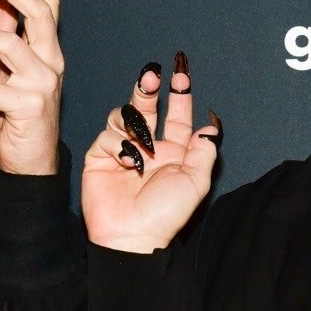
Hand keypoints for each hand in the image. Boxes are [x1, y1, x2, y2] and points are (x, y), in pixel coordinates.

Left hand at [0, 0, 63, 176]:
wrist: (28, 163)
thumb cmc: (15, 116)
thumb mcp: (5, 70)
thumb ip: (5, 36)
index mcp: (47, 49)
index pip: (51, 3)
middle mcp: (51, 61)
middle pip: (40, 15)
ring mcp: (42, 85)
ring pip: (12, 47)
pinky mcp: (27, 108)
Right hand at [81, 54, 219, 253]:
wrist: (133, 236)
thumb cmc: (166, 214)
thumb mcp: (196, 181)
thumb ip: (204, 150)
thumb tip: (211, 124)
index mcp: (174, 152)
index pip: (178, 116)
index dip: (180, 95)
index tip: (182, 74)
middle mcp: (148, 148)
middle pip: (147, 108)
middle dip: (150, 90)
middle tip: (153, 75)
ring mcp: (122, 151)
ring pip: (123, 117)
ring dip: (134, 122)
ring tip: (142, 141)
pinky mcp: (99, 158)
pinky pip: (106, 137)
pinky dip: (118, 144)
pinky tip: (127, 162)